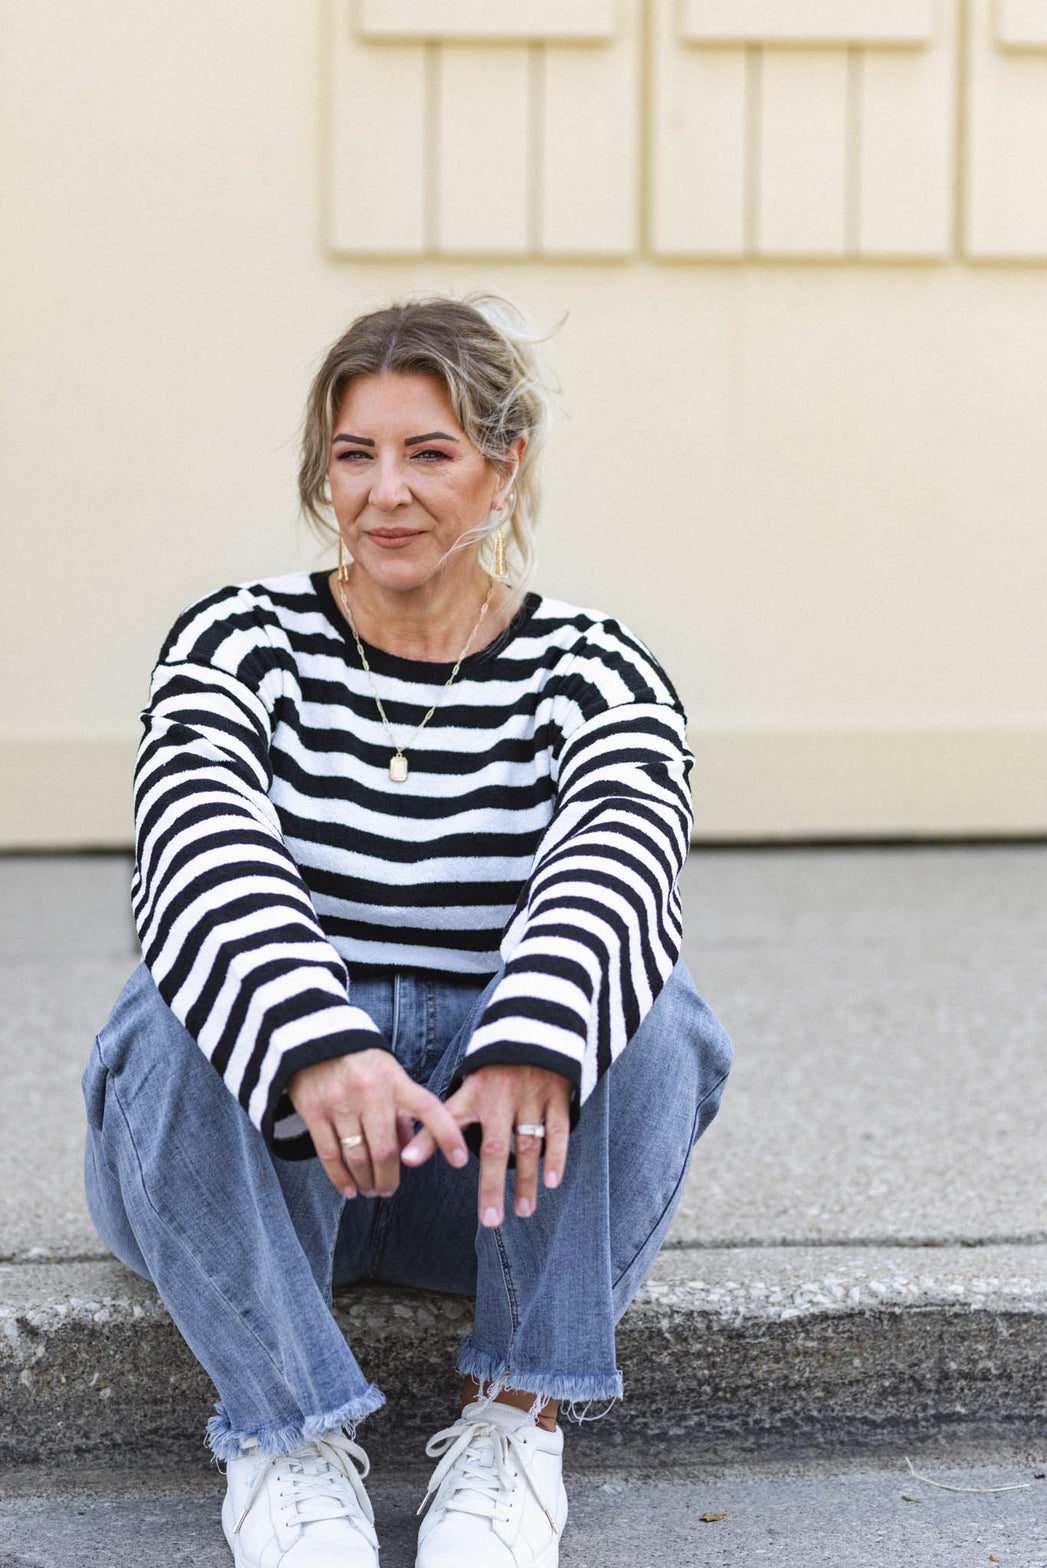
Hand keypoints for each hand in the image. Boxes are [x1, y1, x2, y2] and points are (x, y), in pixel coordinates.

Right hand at [288, 1049, 468, 1198]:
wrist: (317, 1040)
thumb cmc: (363, 1065)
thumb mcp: (390, 1078)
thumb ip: (402, 1113)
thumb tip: (410, 1152)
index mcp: (396, 1082)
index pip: (429, 1110)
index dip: (448, 1136)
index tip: (461, 1160)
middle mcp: (371, 1092)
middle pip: (386, 1150)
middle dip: (389, 1178)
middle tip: (388, 1191)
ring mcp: (341, 1102)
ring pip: (358, 1157)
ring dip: (367, 1182)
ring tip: (370, 1190)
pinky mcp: (314, 1110)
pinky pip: (330, 1154)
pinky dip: (340, 1178)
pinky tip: (349, 1189)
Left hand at [401, 1063, 572, 1227]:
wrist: (537, 1033)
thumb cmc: (495, 1073)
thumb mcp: (466, 1090)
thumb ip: (439, 1123)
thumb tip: (407, 1158)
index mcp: (474, 1093)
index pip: (447, 1119)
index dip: (427, 1139)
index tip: (407, 1161)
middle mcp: (501, 1097)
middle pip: (494, 1147)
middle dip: (491, 1186)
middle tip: (490, 1221)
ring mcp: (530, 1097)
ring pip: (528, 1144)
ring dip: (526, 1180)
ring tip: (522, 1211)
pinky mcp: (556, 1097)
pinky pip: (557, 1131)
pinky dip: (556, 1156)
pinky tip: (552, 1182)